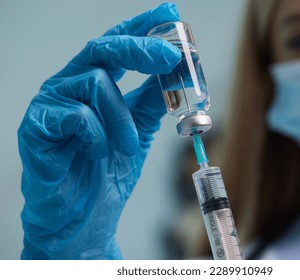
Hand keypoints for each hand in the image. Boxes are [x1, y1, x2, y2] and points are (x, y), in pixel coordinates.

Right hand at [18, 2, 180, 258]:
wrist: (84, 218)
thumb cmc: (106, 173)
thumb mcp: (138, 132)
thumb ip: (152, 103)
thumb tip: (176, 74)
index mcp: (93, 84)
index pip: (117, 45)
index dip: (142, 27)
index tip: (169, 14)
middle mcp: (70, 86)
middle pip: (103, 49)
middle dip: (141, 49)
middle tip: (171, 56)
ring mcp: (51, 104)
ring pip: (95, 83)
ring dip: (122, 118)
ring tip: (128, 146)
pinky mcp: (36, 128)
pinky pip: (76, 115)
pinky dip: (98, 134)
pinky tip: (99, 152)